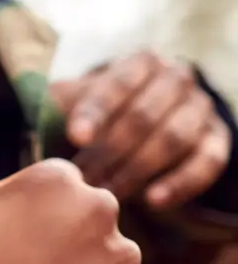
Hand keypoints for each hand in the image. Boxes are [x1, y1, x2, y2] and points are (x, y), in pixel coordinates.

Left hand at [51, 51, 231, 208]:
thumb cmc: (112, 103)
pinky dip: (181, 184)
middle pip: (143, 116)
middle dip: (111, 151)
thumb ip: (67, 99)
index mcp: (141, 62)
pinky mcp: (218, 140)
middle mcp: (176, 79)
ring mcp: (201, 109)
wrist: (162, 109)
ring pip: (173, 140)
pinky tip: (153, 201)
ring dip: (138, 171)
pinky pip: (206, 163)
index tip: (75, 137)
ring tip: (110, 194)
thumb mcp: (87, 93)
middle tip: (86, 179)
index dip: (95, 111)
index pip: (116, 85)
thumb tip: (44, 107)